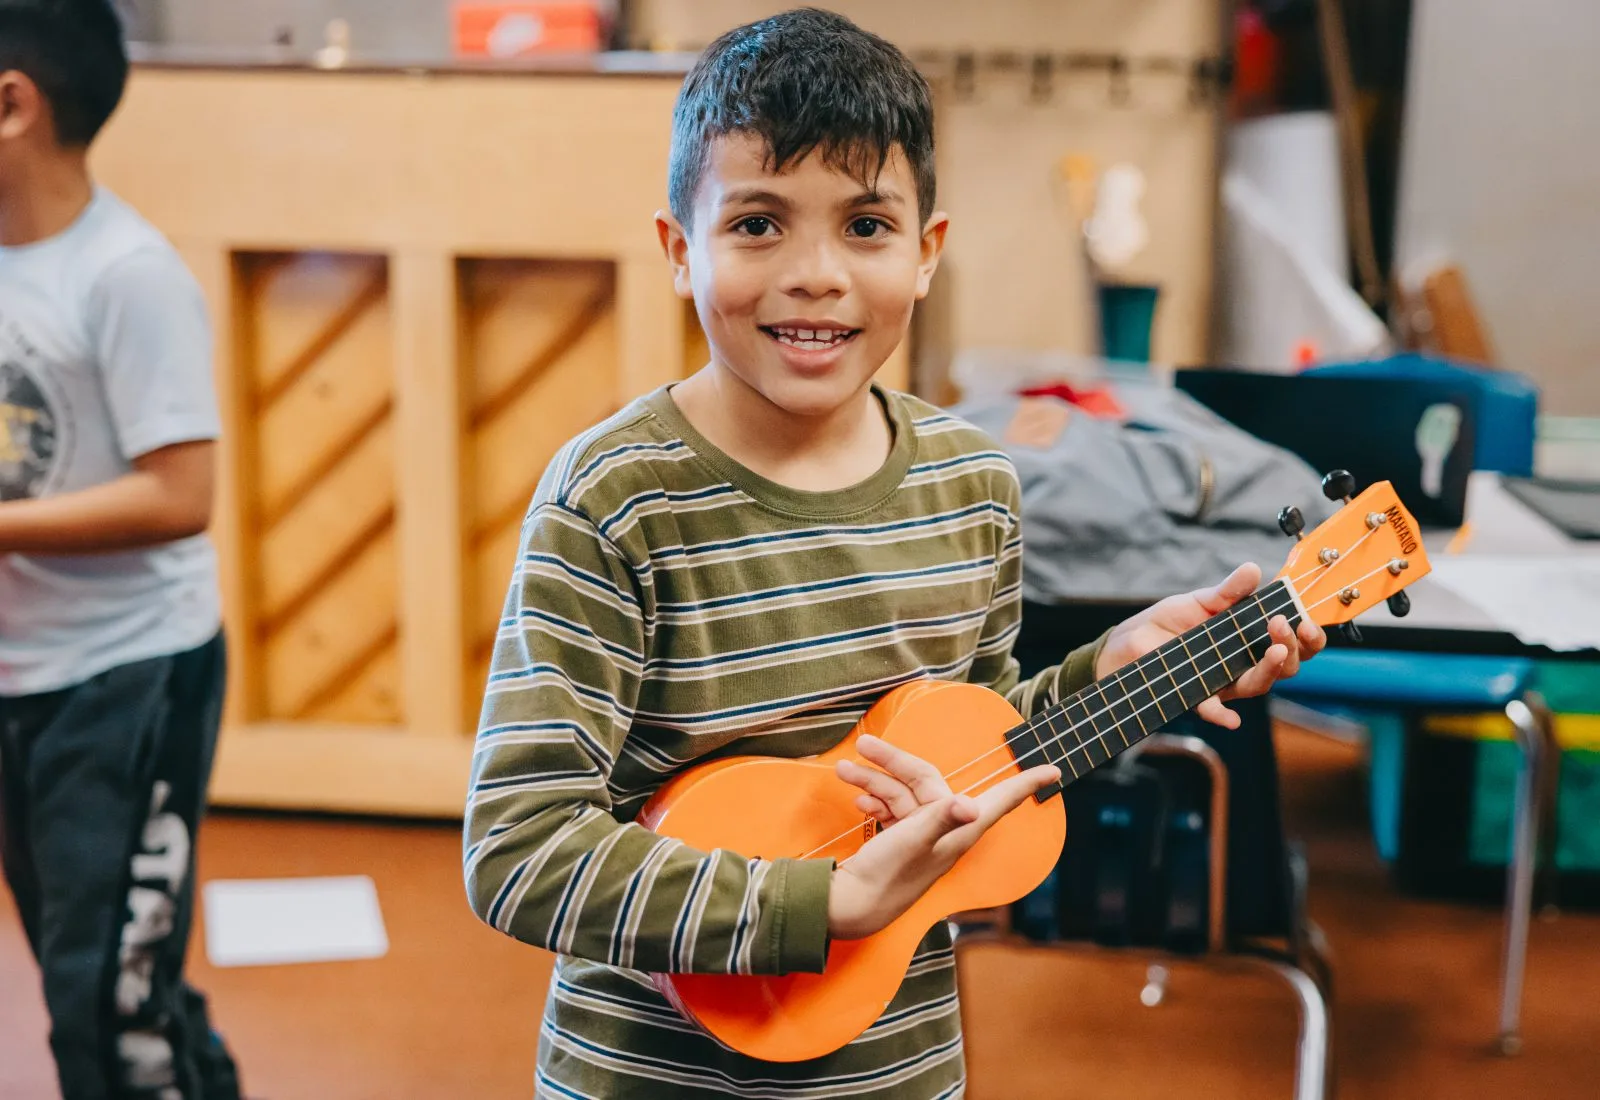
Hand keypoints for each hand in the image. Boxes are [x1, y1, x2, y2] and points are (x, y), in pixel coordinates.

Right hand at [825, 734, 1058, 940]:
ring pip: (902, 792)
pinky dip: (874, 799)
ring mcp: (922, 834)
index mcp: (959, 828)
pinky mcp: (902, 839)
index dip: (1027, 783)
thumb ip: (940, 818)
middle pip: (925, 780)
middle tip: (863, 743)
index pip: (1001, 800)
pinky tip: (857, 800)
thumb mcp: (914, 841)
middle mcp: (945, 828)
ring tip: (844, 770)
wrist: (853, 905)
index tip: (1054, 771)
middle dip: (892, 761)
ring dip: (873, 779)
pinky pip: (891, 808)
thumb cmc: (889, 875)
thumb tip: (968, 804)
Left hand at [1095, 562, 1325, 729]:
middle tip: (1282, 626)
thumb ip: (1228, 591)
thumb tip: (1253, 570)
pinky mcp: (1195, 695)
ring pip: (1257, 685)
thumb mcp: (1200, 600)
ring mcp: (1223, 682)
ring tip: (1275, 650)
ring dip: (1270, 670)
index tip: (1307, 620)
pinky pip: (1212, 709)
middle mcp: (1243, 665)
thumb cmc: (1170, 622)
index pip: (1293, 643)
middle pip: (1284, 667)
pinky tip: (1230, 718)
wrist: (1129, 642)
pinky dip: (1221, 715)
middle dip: (1292, 648)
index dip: (1309, 637)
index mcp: (1251, 640)